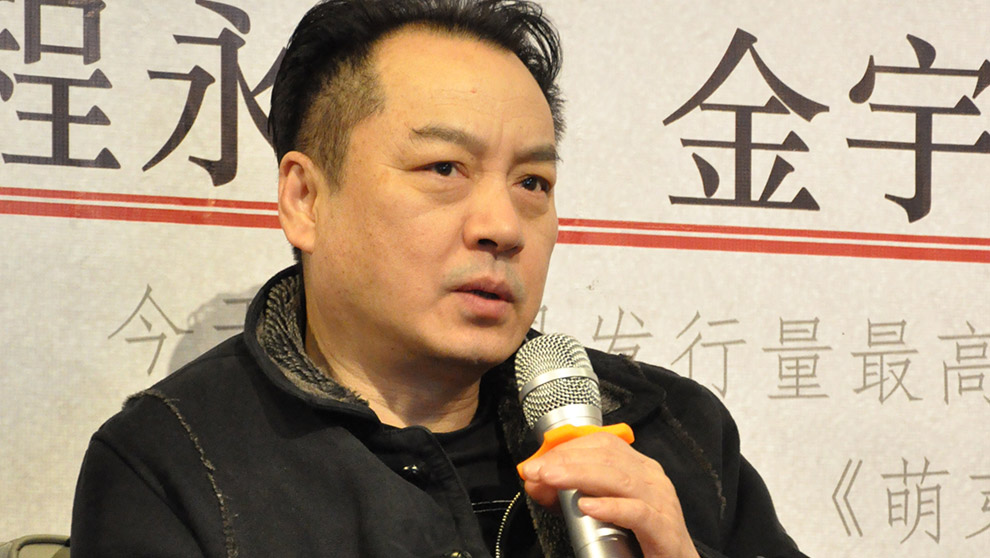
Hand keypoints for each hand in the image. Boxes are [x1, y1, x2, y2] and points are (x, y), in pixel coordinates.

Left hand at [518, 432, 700, 557]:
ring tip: (552, 480)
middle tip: (537, 471)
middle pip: (607, 457)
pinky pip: (637, 512)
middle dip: (567, 461)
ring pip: (619, 479)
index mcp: (638, 467)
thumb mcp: (600, 509)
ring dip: (580, 476)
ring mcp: (660, 501)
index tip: (538, 462)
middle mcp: (651, 478)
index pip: (602, 445)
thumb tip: (535, 482)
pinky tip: (588, 506)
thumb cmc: (640, 537)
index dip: (567, 450)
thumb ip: (566, 496)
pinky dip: (611, 507)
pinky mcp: (664, 528)